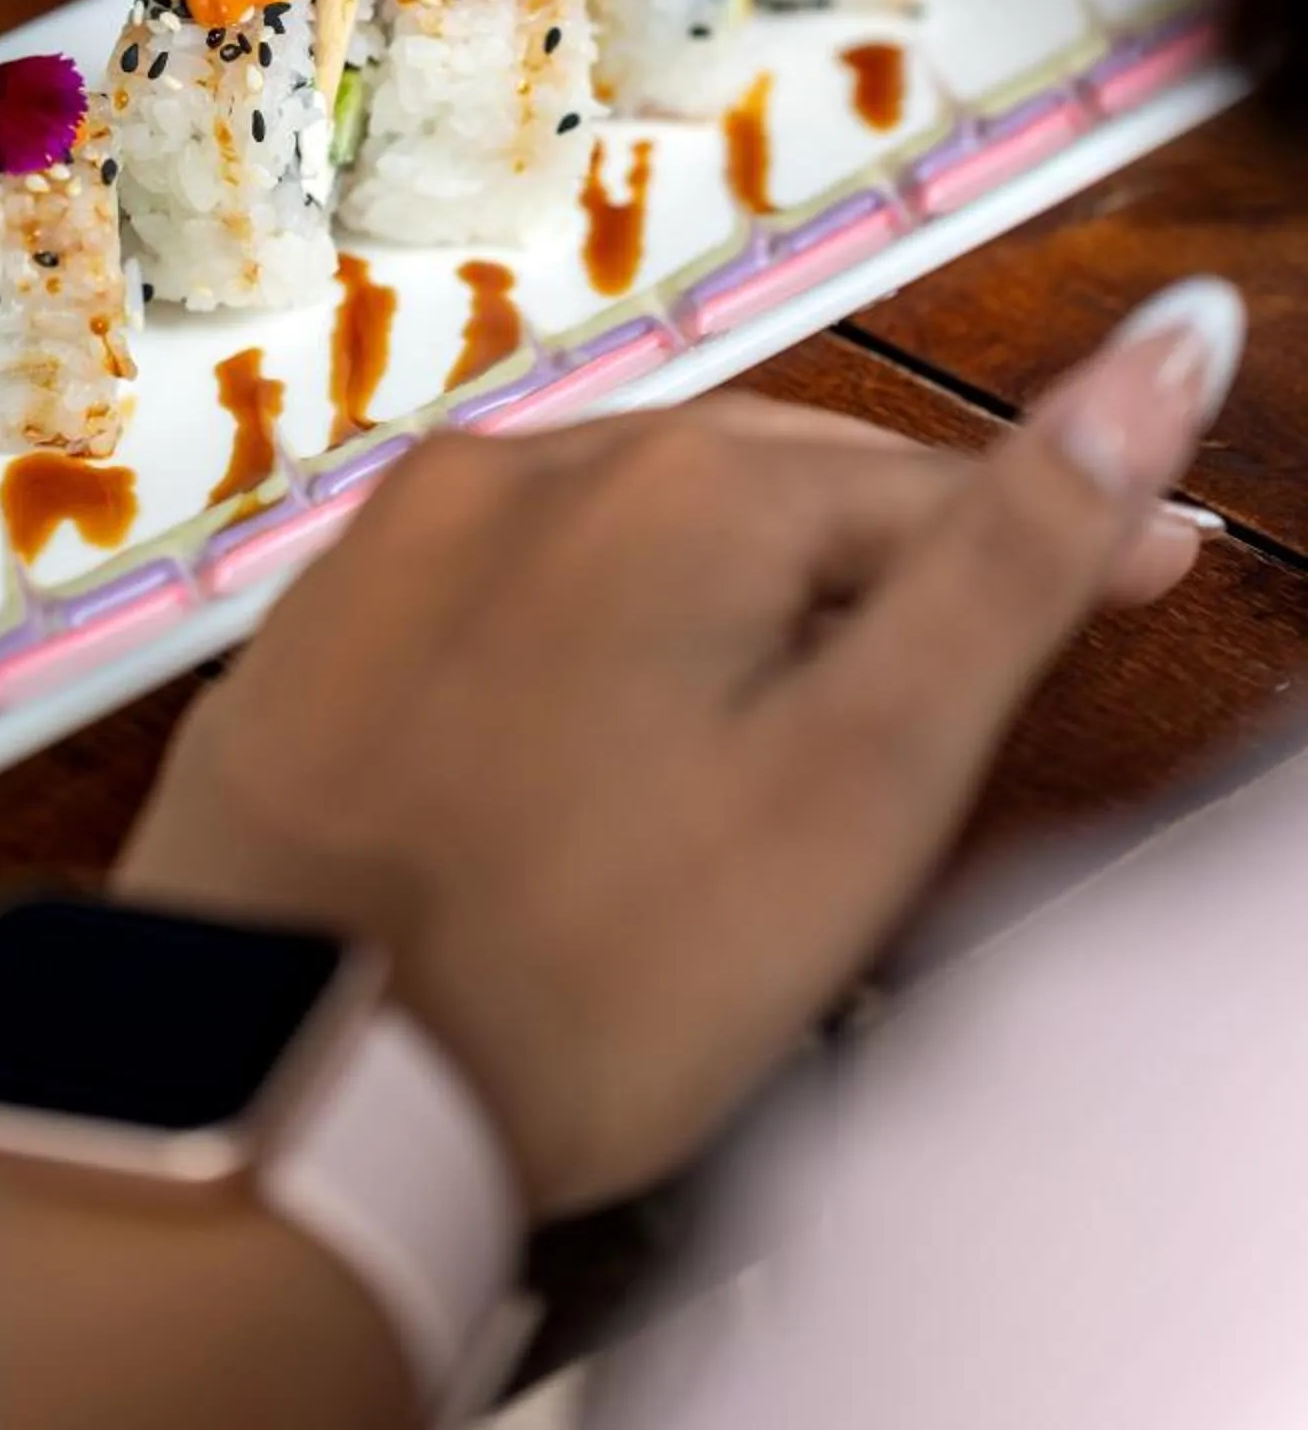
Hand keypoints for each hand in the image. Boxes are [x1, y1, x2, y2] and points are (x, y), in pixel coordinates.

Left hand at [121, 283, 1240, 1218]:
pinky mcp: (319, 619)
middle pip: (770, 489)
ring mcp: (403, 536)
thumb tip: (1154, 359)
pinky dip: (579, 629)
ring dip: (723, 587)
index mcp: (685, 485)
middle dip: (877, 556)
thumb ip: (1008, 560)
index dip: (1049, 537)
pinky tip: (599, 723)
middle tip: (965, 639)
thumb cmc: (591, 964)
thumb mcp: (861, 775)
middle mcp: (532, 465)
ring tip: (787, 690)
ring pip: (626, 526)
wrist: (288, 1085)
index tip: (1143, 565)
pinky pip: (496, 586)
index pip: (925, 488)